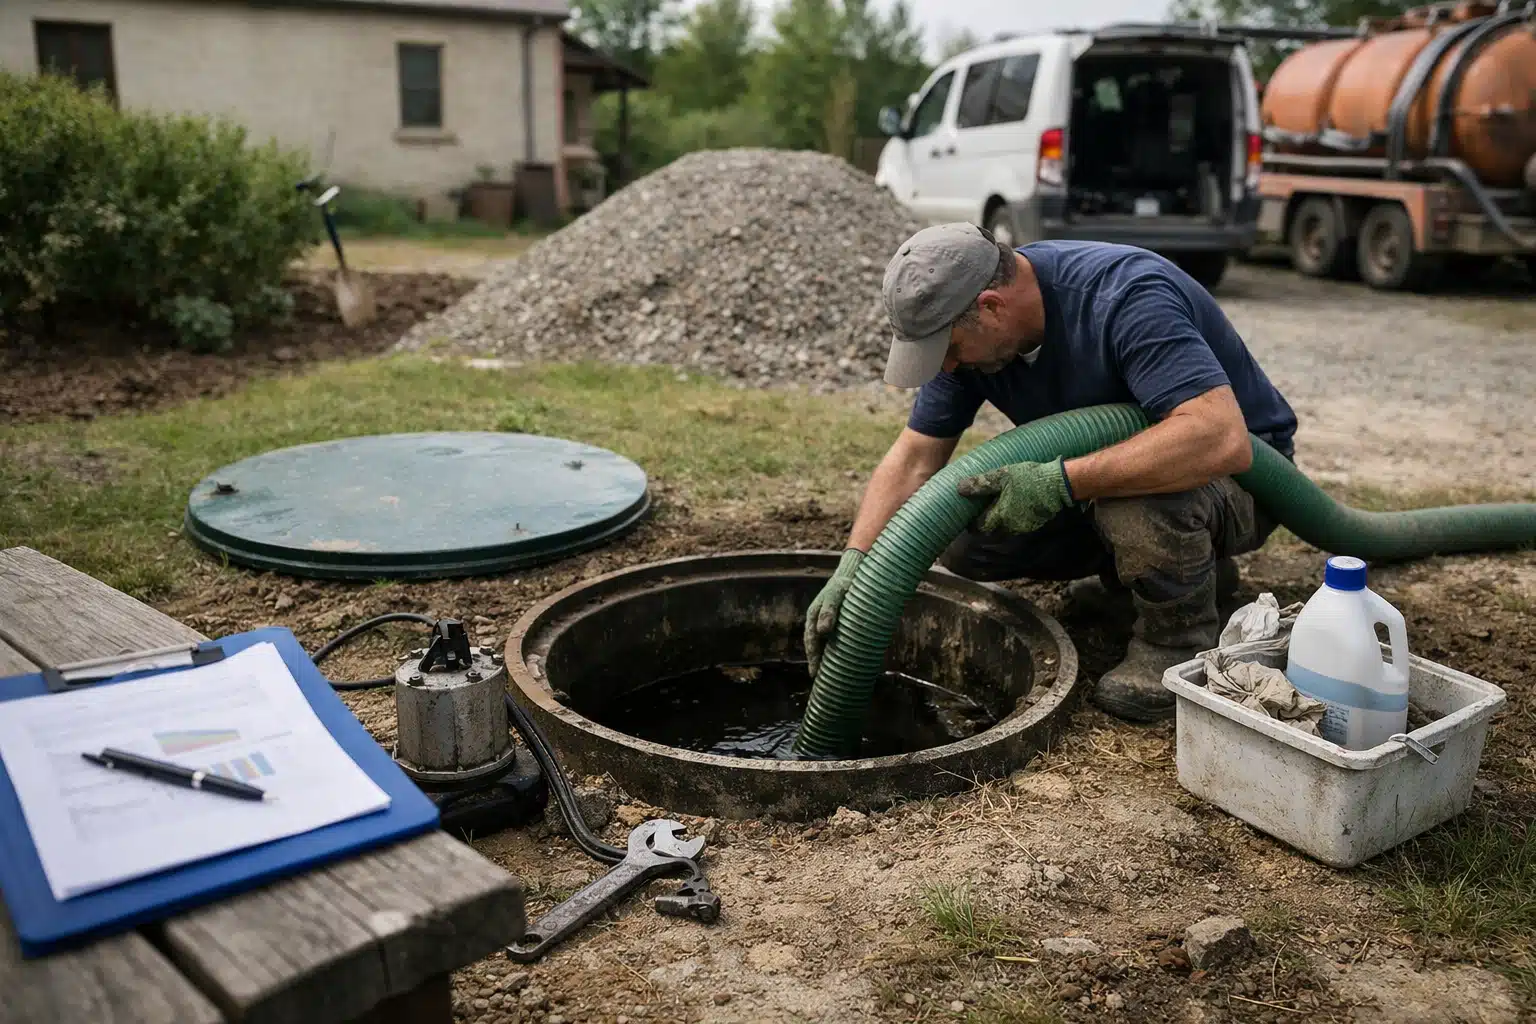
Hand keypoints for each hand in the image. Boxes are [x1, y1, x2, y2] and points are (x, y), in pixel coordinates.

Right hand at [804, 549, 863, 679]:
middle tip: (818, 677)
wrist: (854, 570)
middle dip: (816, 659)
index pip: (811, 641)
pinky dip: (832, 647)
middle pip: (814, 643)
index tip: (814, 673)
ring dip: (824, 654)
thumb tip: (822, 632)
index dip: (813, 657)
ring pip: (822, 641)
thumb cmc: (845, 583)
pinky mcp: (836, 618)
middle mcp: (817, 618)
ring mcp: (826, 618)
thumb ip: (829, 612)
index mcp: (813, 614)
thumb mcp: (836, 596)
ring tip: (827, 670)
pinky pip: (832, 636)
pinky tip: (838, 654)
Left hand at [956, 458, 1072, 534]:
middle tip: (980, 510)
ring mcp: (1024, 526)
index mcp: (1000, 516)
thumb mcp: (1002, 476)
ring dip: (999, 520)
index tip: (967, 516)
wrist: (1059, 484)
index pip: (979, 528)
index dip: (971, 523)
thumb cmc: (1029, 479)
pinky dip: (1012, 518)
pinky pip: (1018, 524)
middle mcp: (1010, 526)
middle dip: (984, 523)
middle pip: (991, 531)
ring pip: (1005, 529)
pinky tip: (1014, 505)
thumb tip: (959, 489)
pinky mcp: (1035, 523)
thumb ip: (980, 484)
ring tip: (997, 505)